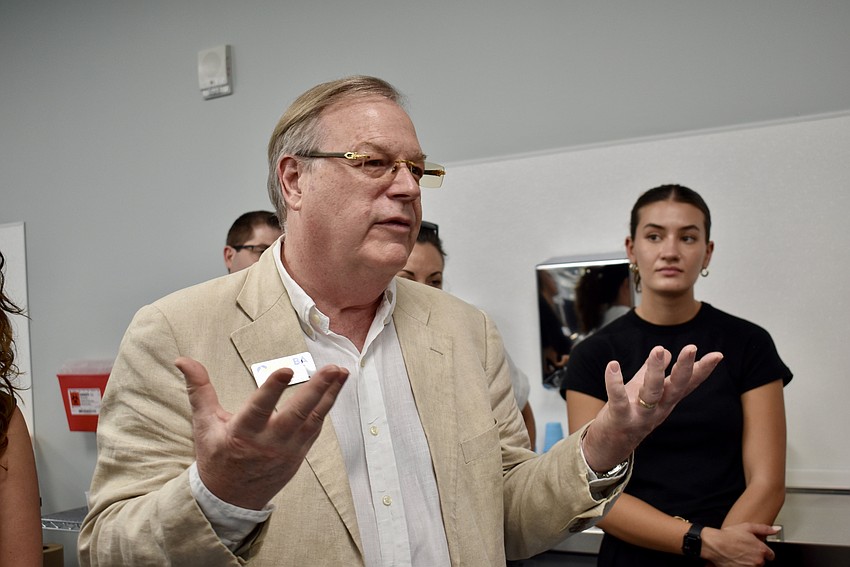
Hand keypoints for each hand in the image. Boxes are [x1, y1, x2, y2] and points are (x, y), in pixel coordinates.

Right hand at [175, 357, 347, 509]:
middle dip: (317, 390)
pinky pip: (316, 429)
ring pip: (313, 420)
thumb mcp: (203, 424)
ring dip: (330, 395)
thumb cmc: (216, 456)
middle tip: (331, 368)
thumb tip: (183, 360)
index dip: (272, 389)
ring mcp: (287, 451)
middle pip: (297, 414)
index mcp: (242, 434)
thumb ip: (199, 389)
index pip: (259, 408)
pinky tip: (335, 390)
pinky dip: (326, 408)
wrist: (229, 499)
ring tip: (342, 372)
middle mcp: (269, 443)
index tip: (285, 370)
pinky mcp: (299, 455)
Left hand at [582, 345, 722, 471]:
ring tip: (658, 350)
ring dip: (655, 371)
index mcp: (666, 401)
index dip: (702, 370)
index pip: (688, 384)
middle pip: (676, 388)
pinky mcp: (620, 419)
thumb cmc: (627, 415)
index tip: (718, 355)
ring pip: (652, 393)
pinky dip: (615, 383)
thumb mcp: (642, 392)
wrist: (609, 448)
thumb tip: (666, 351)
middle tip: (691, 348)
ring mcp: (641, 416)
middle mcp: (658, 409)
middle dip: (685, 368)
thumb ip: (651, 372)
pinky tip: (613, 365)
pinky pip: (619, 400)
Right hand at [702, 523, 778, 566]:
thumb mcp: (747, 527)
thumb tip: (776, 529)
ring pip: (753, 566)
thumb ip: (764, 528)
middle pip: (761, 561)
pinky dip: (741, 565)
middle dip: (754, 557)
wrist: (714, 545)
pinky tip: (735, 560)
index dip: (764, 552)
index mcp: (761, 550)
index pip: (771, 556)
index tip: (757, 550)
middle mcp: (758, 561)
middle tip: (744, 550)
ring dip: (748, 562)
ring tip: (738, 555)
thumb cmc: (729, 536)